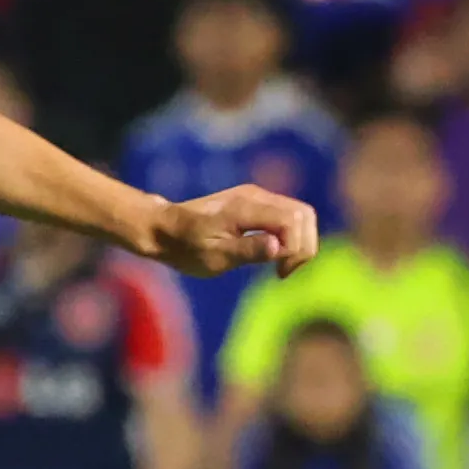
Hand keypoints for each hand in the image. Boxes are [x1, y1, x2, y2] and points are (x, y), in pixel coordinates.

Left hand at [146, 185, 319, 278]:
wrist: (164, 229)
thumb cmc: (185, 247)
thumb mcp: (214, 256)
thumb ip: (247, 250)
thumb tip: (279, 246)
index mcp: (246, 207)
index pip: (294, 220)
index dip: (297, 248)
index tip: (279, 272)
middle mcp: (256, 196)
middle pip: (304, 215)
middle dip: (303, 245)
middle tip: (283, 271)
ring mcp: (257, 197)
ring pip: (299, 215)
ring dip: (298, 242)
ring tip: (280, 266)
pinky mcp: (256, 204)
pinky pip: (286, 217)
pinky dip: (289, 237)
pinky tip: (273, 254)